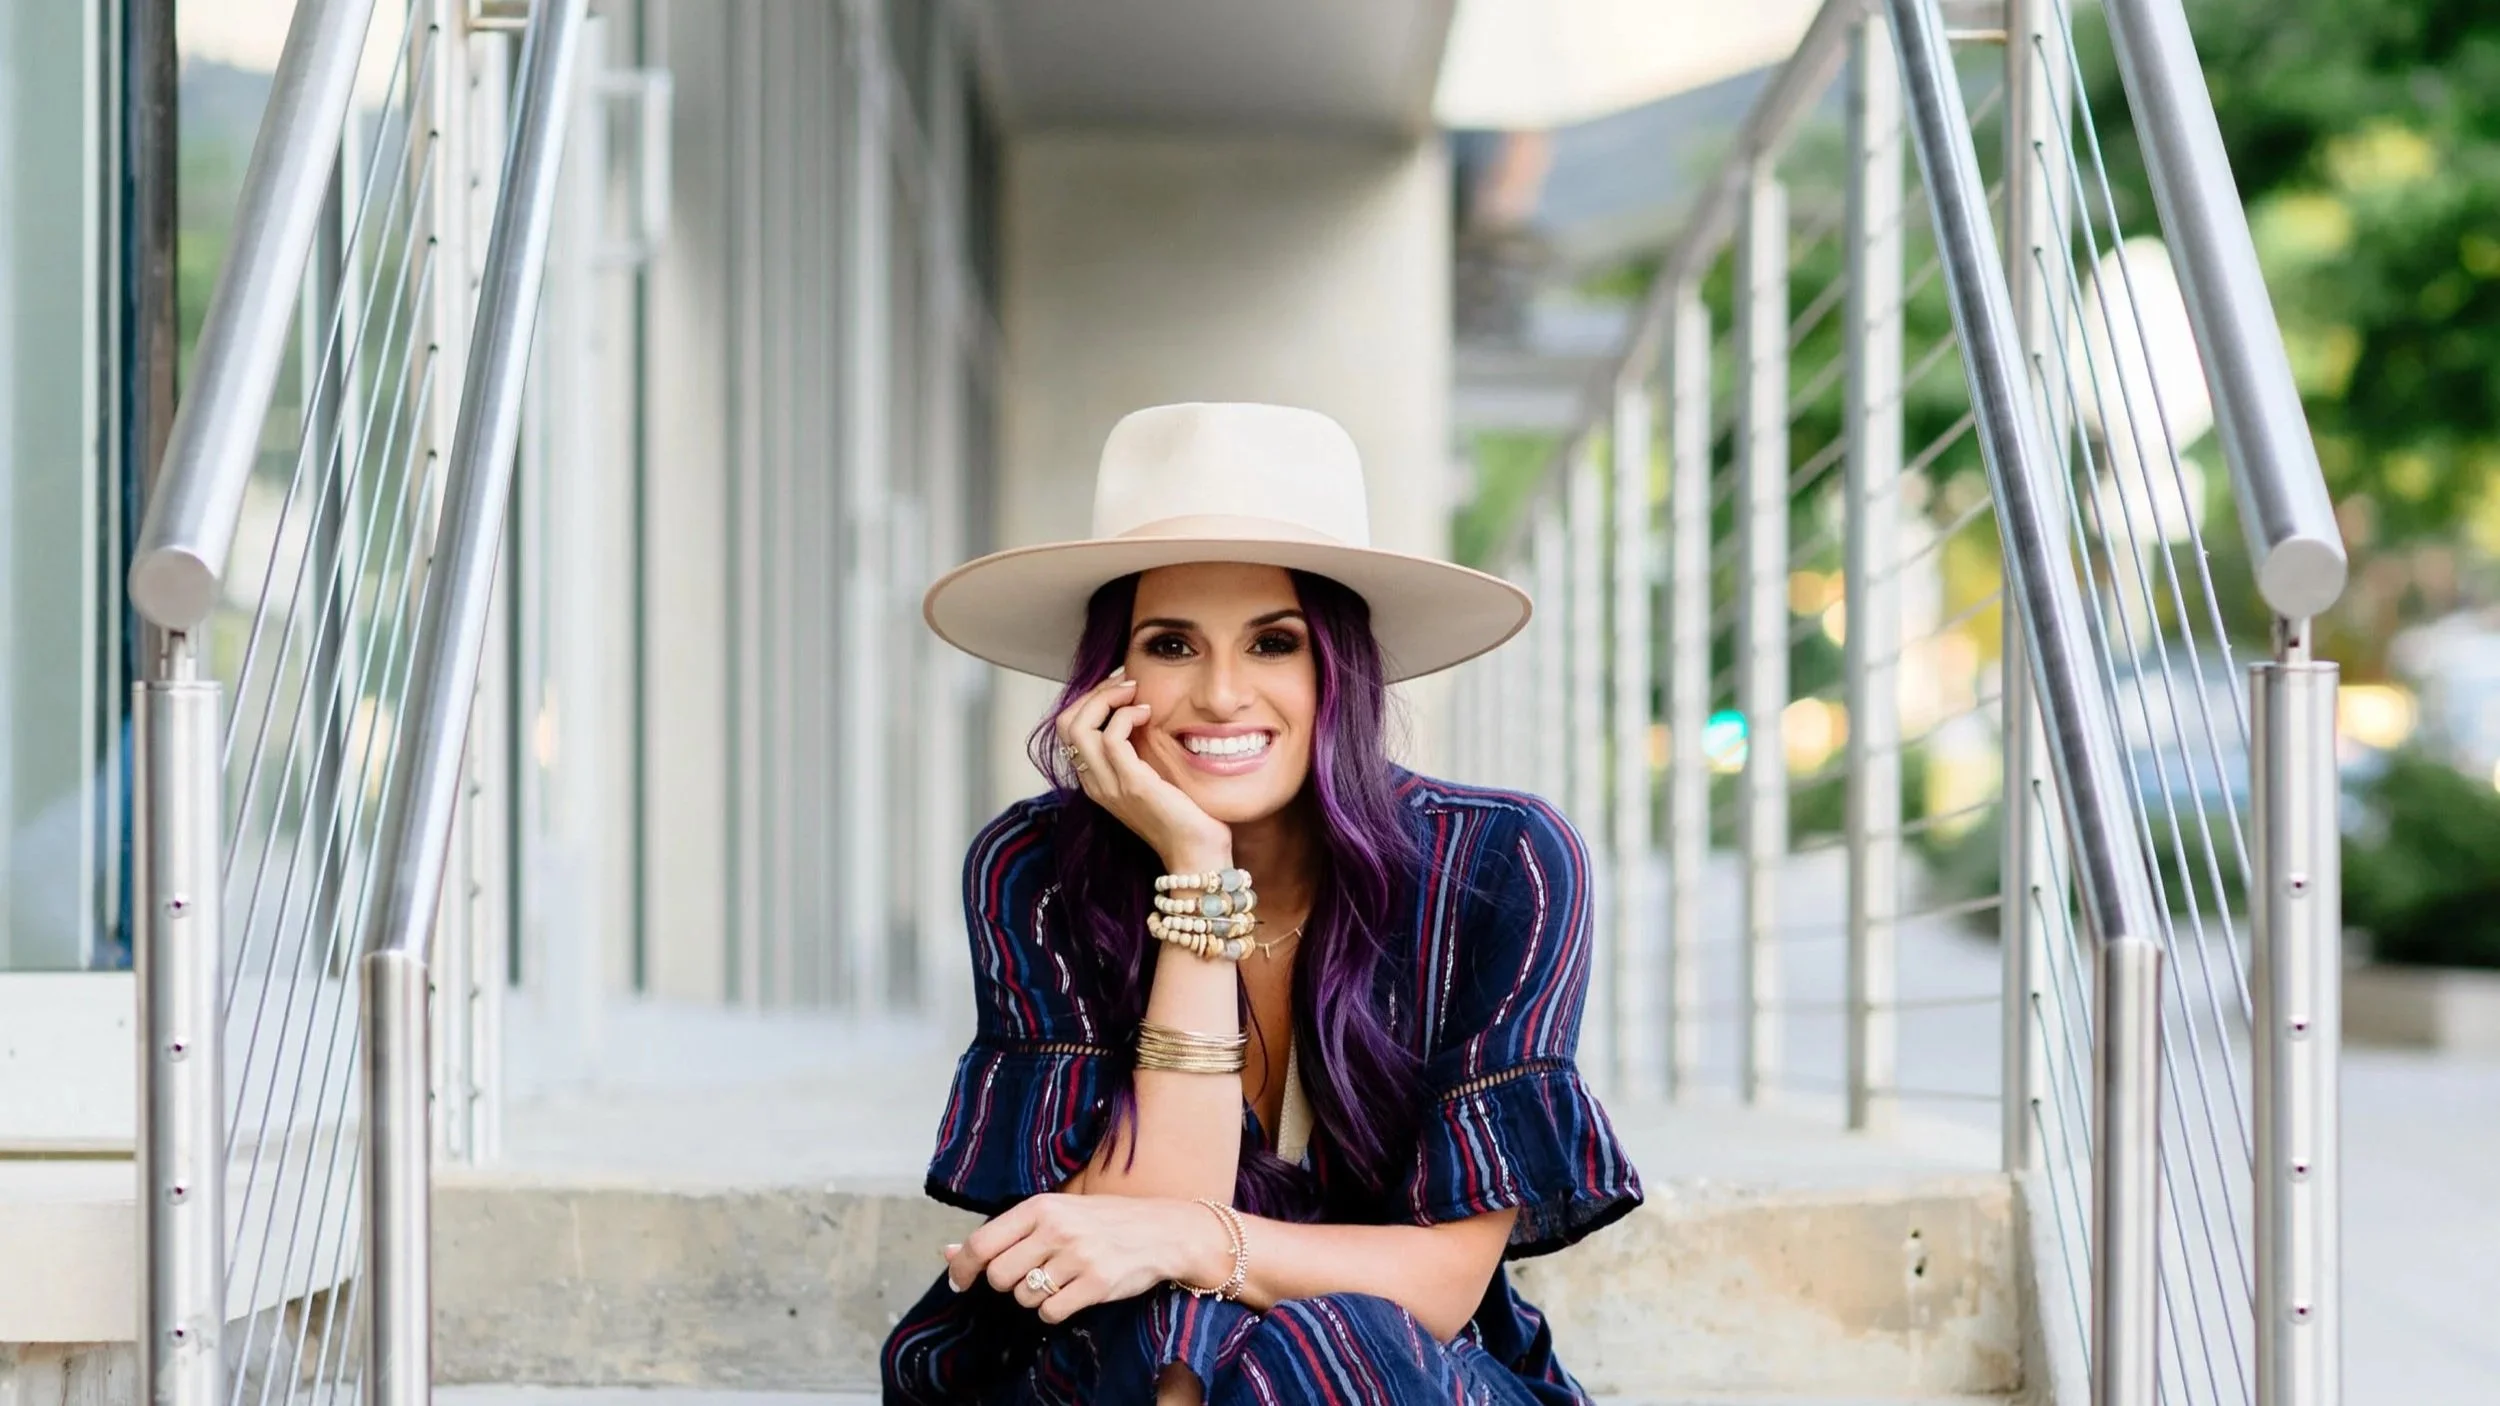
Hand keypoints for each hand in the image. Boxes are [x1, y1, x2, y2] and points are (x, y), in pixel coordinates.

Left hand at [944, 1193, 1231, 1324]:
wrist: (1163, 1230)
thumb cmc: (1103, 1221)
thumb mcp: (1053, 1214)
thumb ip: (1003, 1233)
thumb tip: (946, 1251)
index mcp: (1041, 1207)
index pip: (982, 1242)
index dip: (962, 1267)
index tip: (960, 1281)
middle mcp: (1056, 1229)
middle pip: (1000, 1276)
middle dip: (1008, 1284)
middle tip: (1031, 1274)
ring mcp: (1078, 1257)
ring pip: (1025, 1297)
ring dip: (1035, 1296)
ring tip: (1060, 1278)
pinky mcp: (1096, 1284)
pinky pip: (1051, 1312)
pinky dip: (1055, 1310)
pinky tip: (1073, 1293)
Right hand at [1054, 669, 1231, 870]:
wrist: (1197, 853)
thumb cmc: (1183, 816)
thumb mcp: (1152, 776)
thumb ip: (1139, 751)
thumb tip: (1141, 711)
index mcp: (1096, 781)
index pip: (1069, 730)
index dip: (1089, 700)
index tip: (1120, 687)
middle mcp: (1095, 783)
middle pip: (1066, 724)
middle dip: (1094, 693)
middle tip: (1125, 683)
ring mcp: (1109, 785)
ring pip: (1079, 727)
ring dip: (1107, 698)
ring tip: (1134, 691)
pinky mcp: (1132, 785)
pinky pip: (1112, 738)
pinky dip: (1126, 715)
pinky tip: (1147, 712)